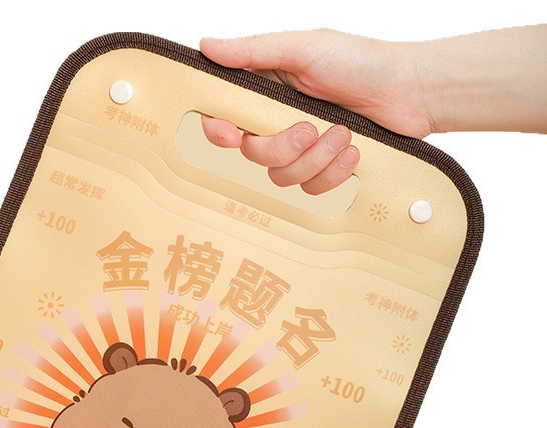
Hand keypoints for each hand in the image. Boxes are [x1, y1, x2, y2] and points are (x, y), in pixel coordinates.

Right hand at [198, 29, 435, 193]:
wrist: (412, 92)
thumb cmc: (362, 62)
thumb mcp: (304, 48)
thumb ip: (253, 51)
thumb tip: (208, 46)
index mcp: (267, 88)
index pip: (224, 116)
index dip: (220, 131)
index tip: (233, 135)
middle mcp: (279, 119)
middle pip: (253, 154)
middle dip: (283, 146)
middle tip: (310, 128)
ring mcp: (301, 147)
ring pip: (282, 176)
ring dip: (315, 159)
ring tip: (343, 133)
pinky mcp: (323, 168)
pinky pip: (310, 188)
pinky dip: (333, 173)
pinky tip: (352, 152)